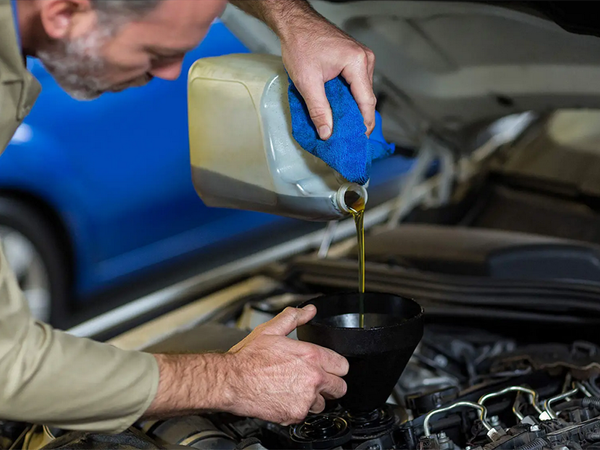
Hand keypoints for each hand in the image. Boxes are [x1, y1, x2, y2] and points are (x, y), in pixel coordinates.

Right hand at [225, 305, 347, 424]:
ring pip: (323, 404)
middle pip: (340, 388)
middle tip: (316, 381)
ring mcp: (305, 399)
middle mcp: (312, 378)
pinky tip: (285, 398)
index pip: (343, 366)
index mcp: (311, 356)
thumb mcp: (271, 330)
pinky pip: (306, 414)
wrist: (231, 382)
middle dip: (331, 384)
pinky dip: (298, 409)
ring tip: (296, 389)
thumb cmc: (248, 358)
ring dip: (314, 399)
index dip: (335, 366)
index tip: (328, 367)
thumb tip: (309, 311)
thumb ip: (294, 317)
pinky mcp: (295, 415)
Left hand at [280, 16, 376, 139]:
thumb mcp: (307, 82)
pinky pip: (356, 84)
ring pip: (361, 92)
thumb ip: (318, 110)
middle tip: (347, 137)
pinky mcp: (354, 59)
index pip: (367, 102)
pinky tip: (338, 109)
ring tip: (341, 126)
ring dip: (351, 108)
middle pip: (366, 98)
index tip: (358, 140)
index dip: (363, 124)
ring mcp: (361, 58)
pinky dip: (348, 97)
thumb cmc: (300, 44)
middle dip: (357, 118)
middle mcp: (365, 59)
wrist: (294, 22)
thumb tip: (327, 133)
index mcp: (358, 63)